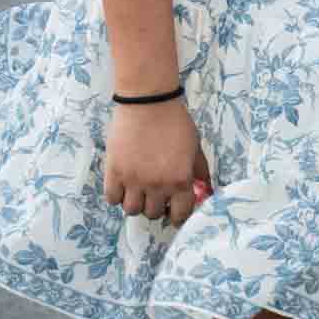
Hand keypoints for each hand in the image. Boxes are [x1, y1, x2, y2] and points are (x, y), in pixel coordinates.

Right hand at [104, 98, 210, 224]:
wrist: (149, 103)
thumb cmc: (175, 123)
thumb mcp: (195, 148)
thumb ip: (200, 172)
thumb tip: (206, 190)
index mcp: (180, 180)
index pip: (179, 215)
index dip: (177, 215)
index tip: (173, 210)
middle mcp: (157, 185)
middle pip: (153, 214)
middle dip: (156, 207)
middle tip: (156, 195)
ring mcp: (133, 180)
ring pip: (132, 210)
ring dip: (136, 203)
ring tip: (138, 191)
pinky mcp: (114, 171)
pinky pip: (112, 198)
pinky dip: (117, 196)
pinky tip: (123, 185)